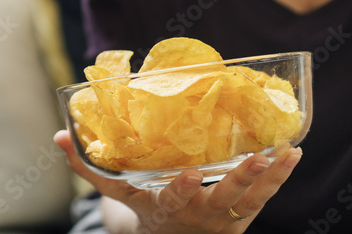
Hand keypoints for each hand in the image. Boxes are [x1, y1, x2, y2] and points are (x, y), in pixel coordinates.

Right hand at [54, 130, 301, 232]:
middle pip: (223, 197)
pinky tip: (293, 153)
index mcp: (167, 207)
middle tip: (256, 159)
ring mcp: (226, 217)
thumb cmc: (144, 210)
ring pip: (253, 198)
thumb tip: (59, 134)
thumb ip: (88, 166)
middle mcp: (200, 215)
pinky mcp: (243, 214)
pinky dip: (280, 176)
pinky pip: (265, 196)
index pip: (175, 198)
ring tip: (286, 151)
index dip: (181, 188)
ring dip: (271, 176)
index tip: (188, 173)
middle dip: (241, 179)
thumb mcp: (116, 193)